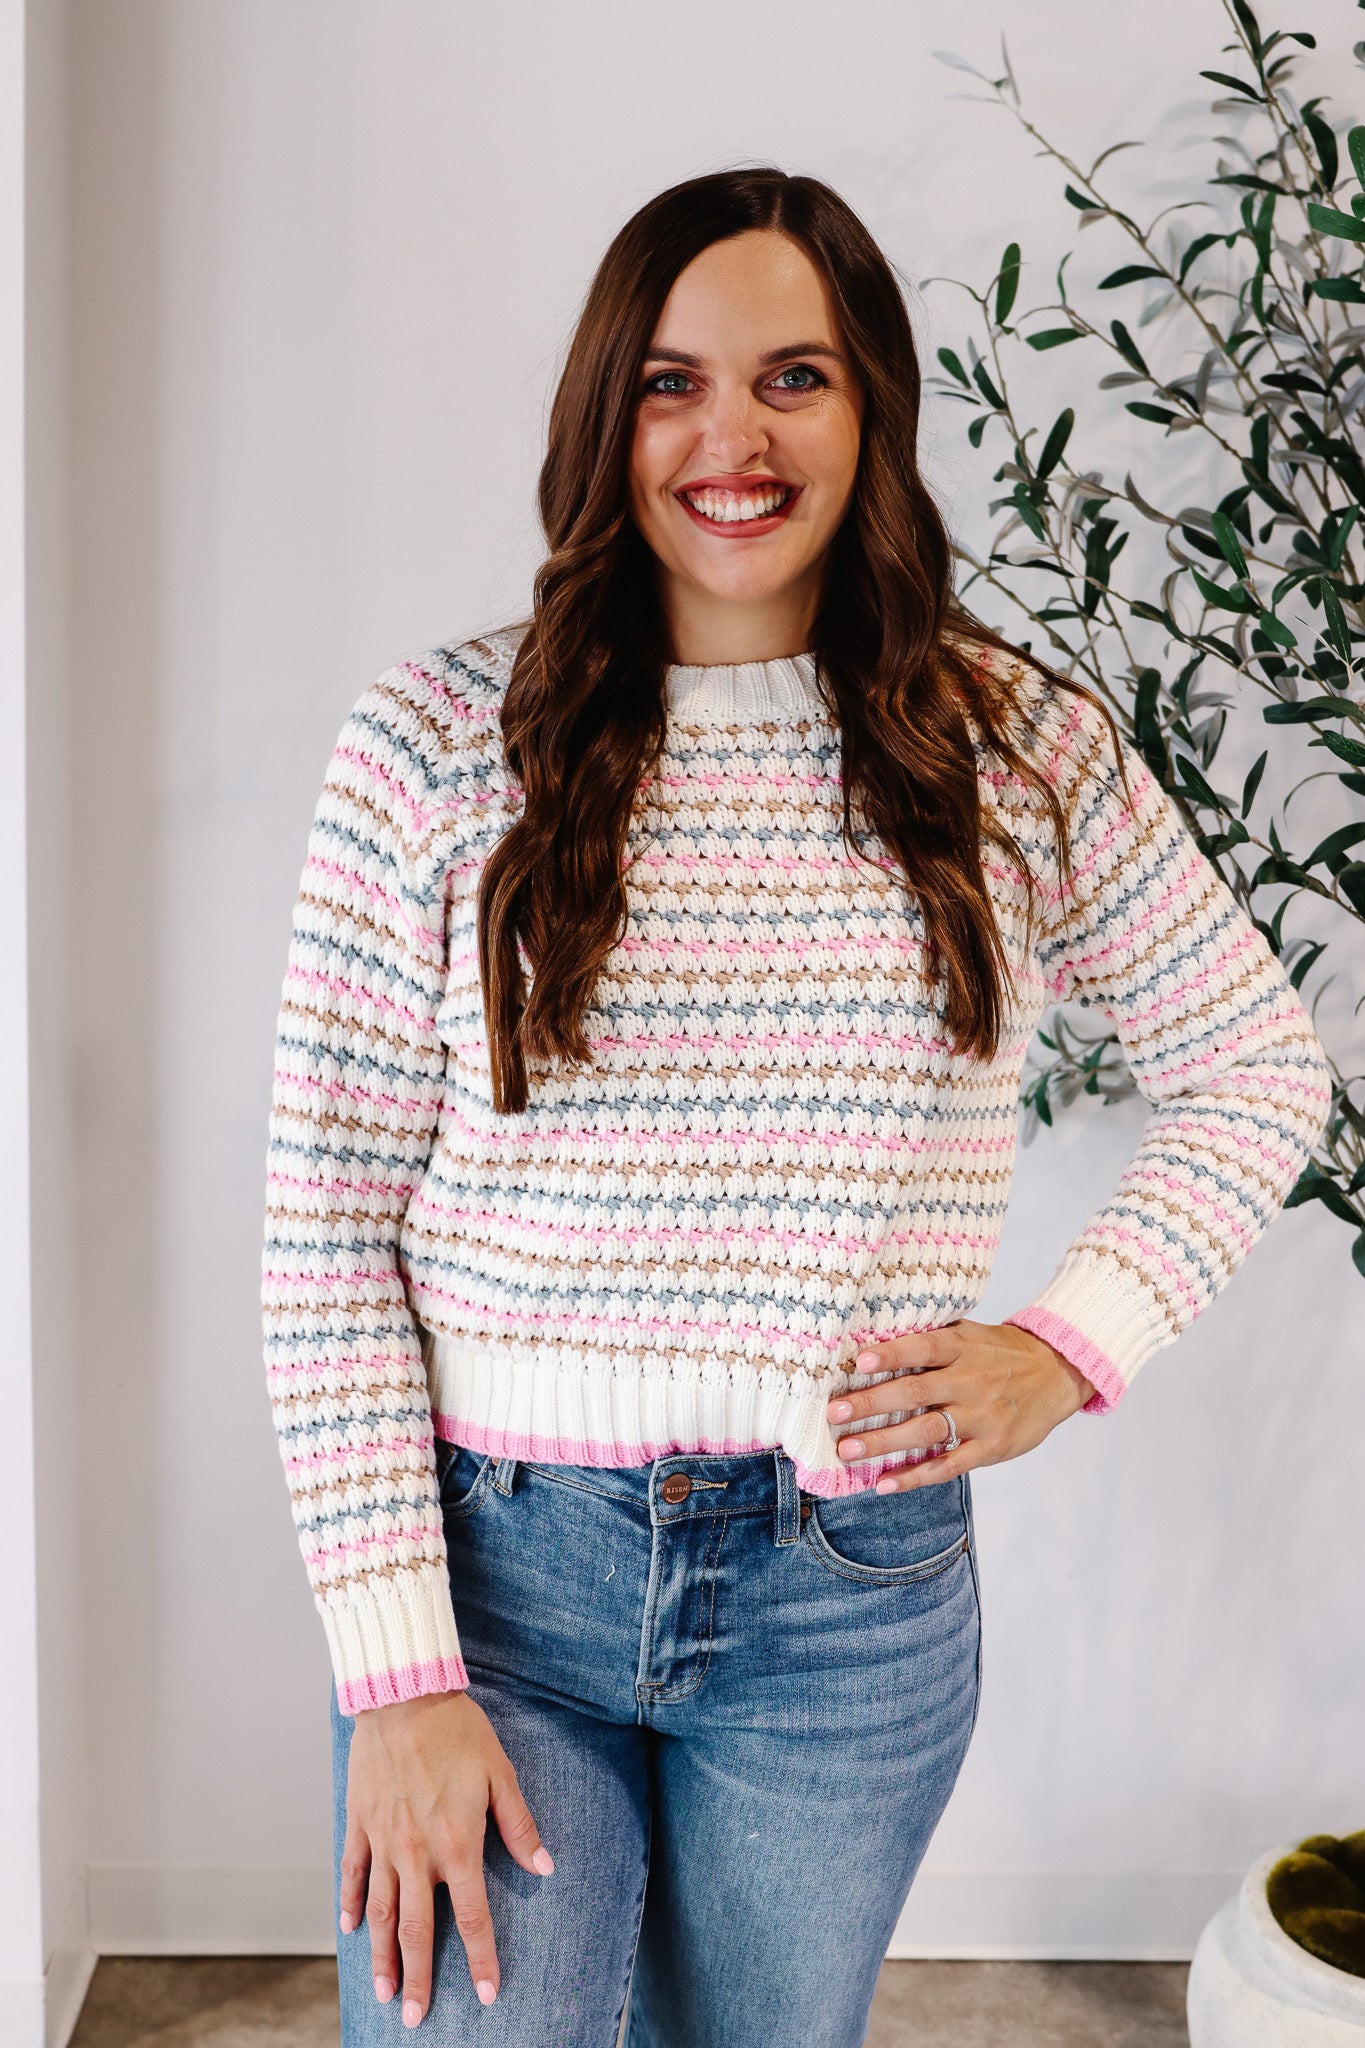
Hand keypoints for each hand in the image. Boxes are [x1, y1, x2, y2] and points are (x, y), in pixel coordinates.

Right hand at [339, 1688, 553, 2024]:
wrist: (404, 1695)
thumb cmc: (458, 1731)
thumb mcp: (500, 1774)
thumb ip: (519, 1826)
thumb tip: (545, 1867)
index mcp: (457, 1845)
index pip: (471, 1918)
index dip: (481, 1960)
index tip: (487, 1995)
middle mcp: (417, 1853)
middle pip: (417, 1929)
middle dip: (419, 1978)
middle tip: (414, 2018)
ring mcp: (383, 1840)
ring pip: (379, 1911)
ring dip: (382, 1956)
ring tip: (383, 1991)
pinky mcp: (360, 1822)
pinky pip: (352, 1872)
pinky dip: (349, 1903)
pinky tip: (349, 1929)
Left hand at [825, 1319, 1095, 1491]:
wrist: (1057, 1373)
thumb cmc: (1000, 1353)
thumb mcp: (970, 1333)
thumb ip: (931, 1339)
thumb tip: (872, 1344)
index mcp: (963, 1347)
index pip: (923, 1347)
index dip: (892, 1354)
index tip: (859, 1361)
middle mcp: (971, 1380)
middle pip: (916, 1392)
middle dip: (872, 1404)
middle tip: (834, 1414)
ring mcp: (982, 1417)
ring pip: (926, 1431)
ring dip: (884, 1443)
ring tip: (848, 1451)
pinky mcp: (992, 1447)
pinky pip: (948, 1466)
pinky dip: (915, 1476)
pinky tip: (884, 1483)